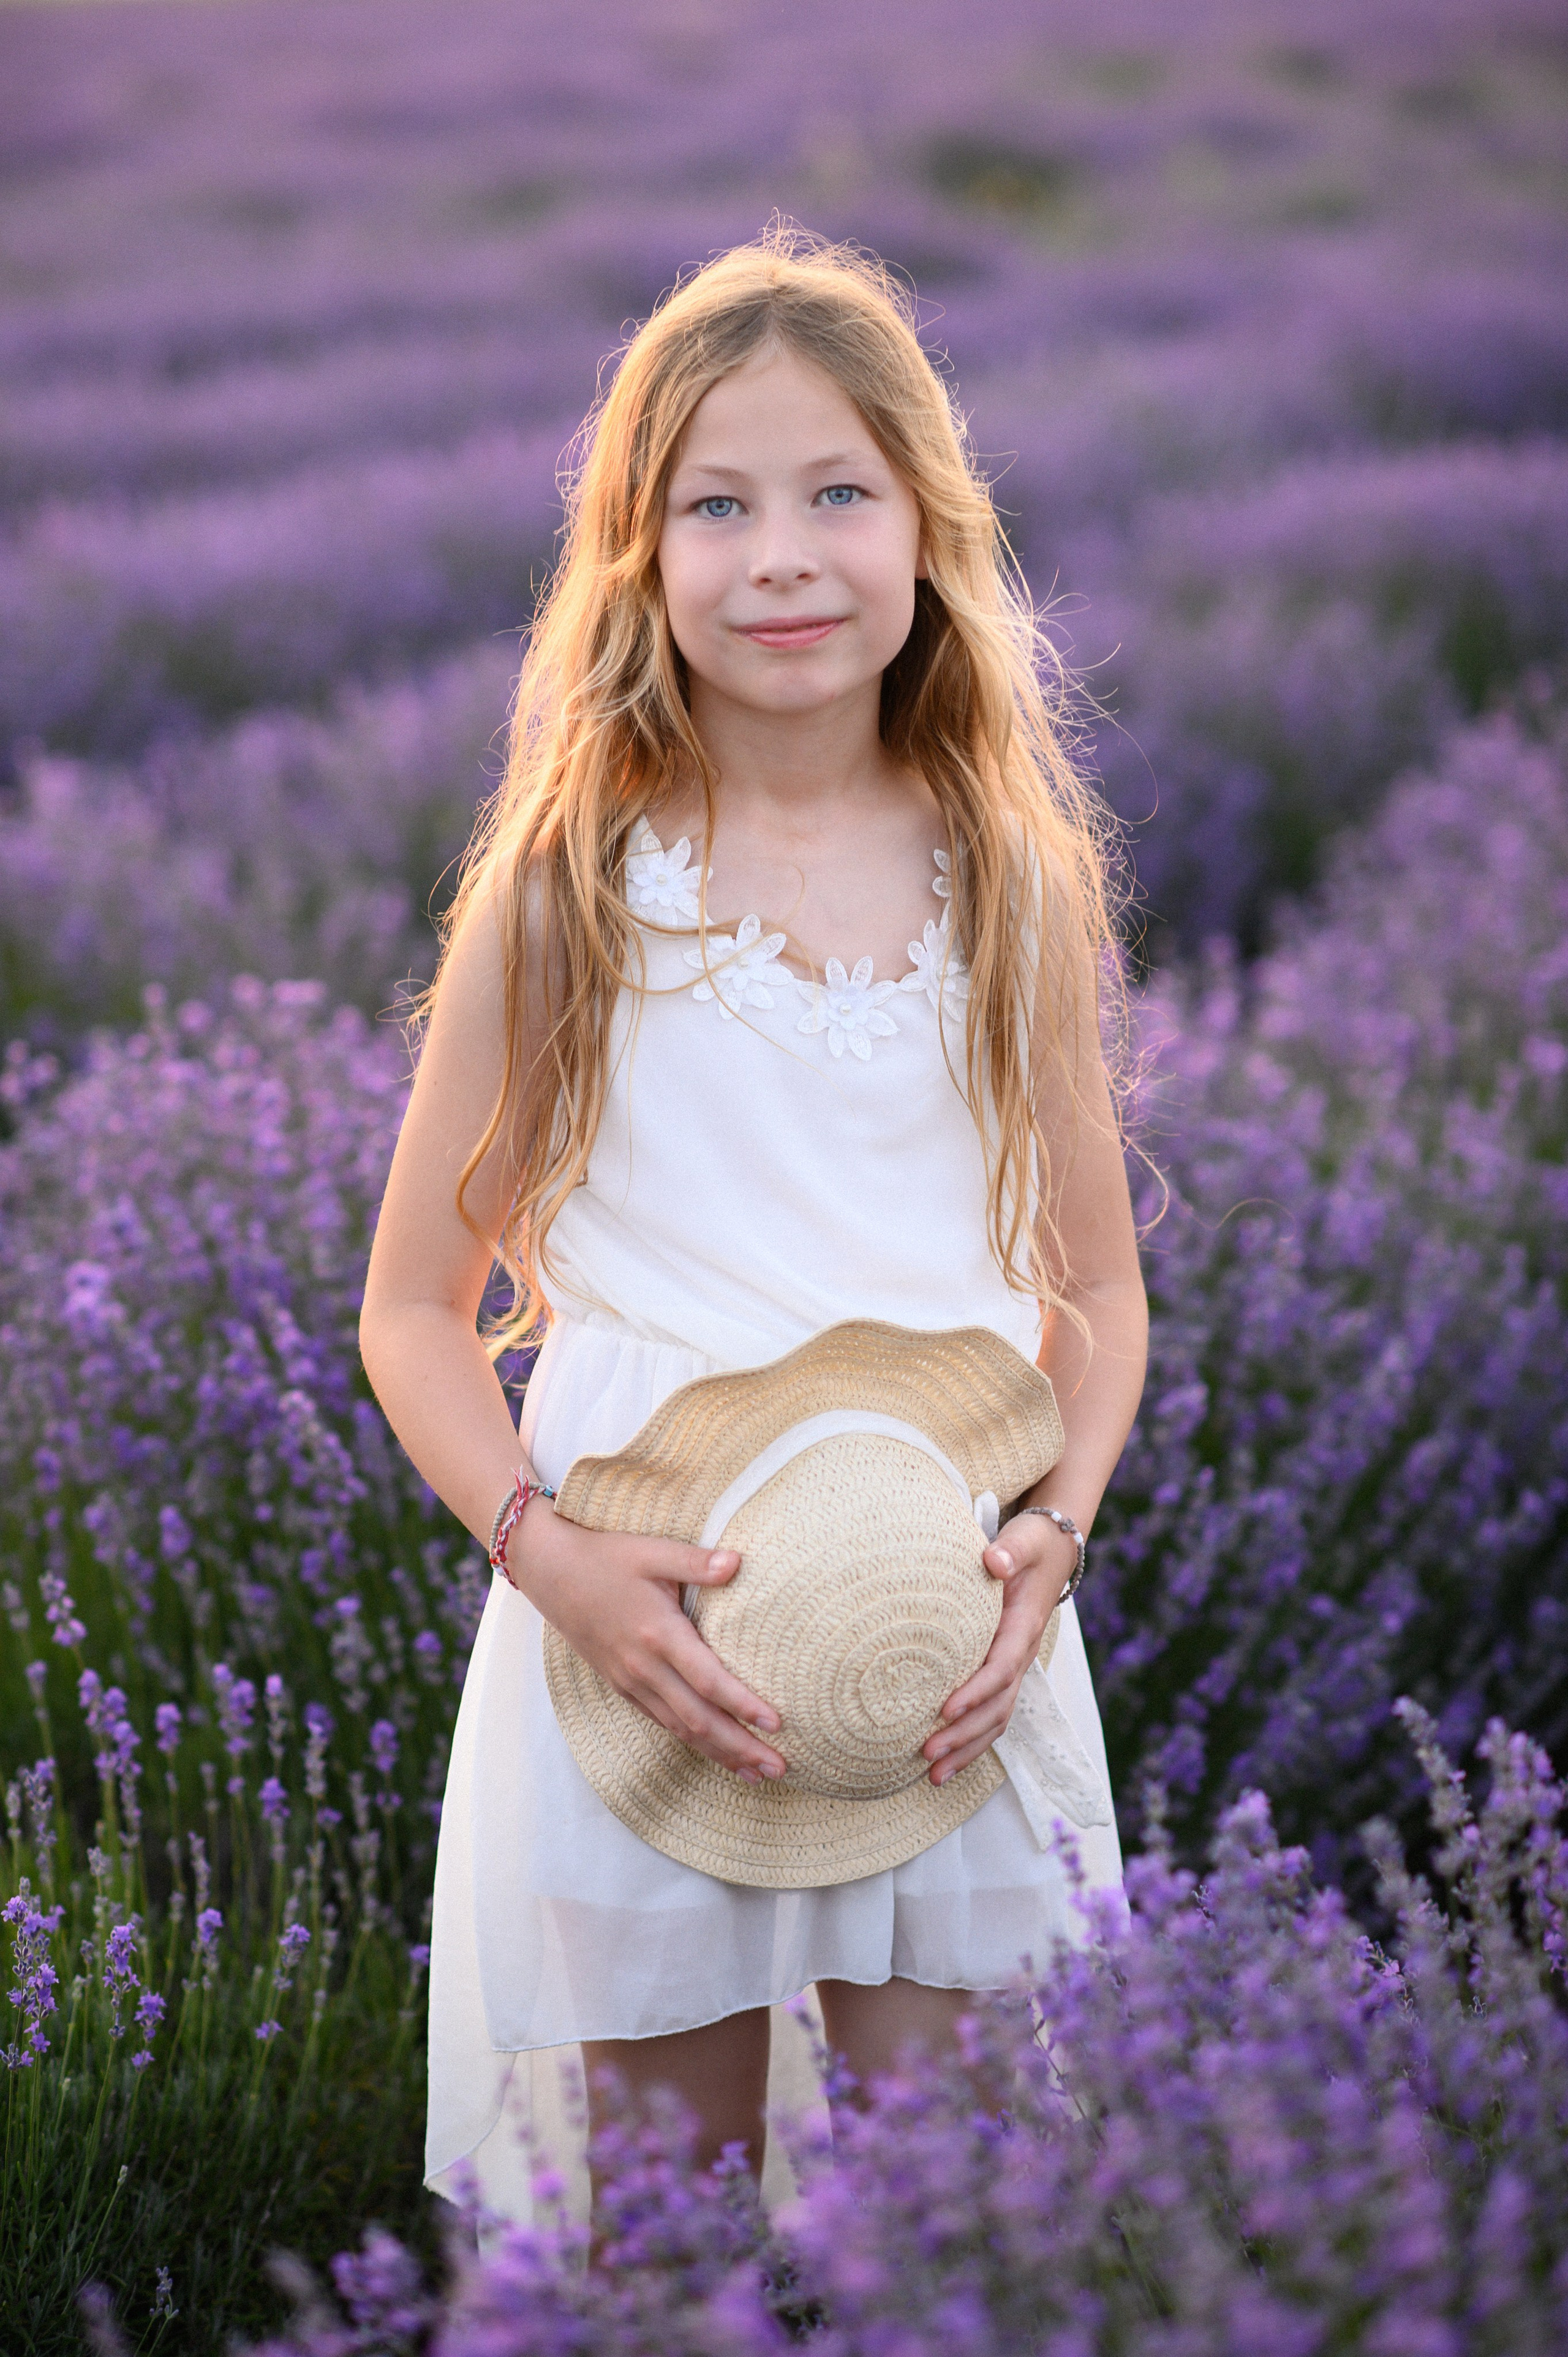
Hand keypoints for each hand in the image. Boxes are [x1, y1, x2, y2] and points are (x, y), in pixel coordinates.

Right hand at [506, 1499, 787, 1783]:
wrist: (550, 1571)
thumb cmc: (604, 1556)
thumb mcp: (651, 1550)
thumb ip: (696, 1561)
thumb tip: (739, 1562)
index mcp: (658, 1633)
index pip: (708, 1679)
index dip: (743, 1704)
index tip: (777, 1723)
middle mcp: (644, 1666)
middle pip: (699, 1718)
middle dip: (741, 1747)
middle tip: (780, 1768)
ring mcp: (630, 1681)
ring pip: (681, 1728)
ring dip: (720, 1753)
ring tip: (756, 1774)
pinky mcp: (621, 1684)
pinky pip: (662, 1722)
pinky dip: (691, 1741)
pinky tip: (713, 1752)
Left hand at [922, 1513, 1076, 1786]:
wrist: (1052, 1551)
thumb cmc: (1033, 1545)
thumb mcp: (1025, 1540)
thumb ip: (1010, 1551)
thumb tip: (992, 1561)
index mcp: (1022, 1627)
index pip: (1000, 1668)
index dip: (975, 1692)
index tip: (943, 1709)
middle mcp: (1020, 1655)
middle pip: (996, 1706)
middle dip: (964, 1734)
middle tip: (927, 1754)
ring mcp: (1014, 1668)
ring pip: (995, 1720)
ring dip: (966, 1750)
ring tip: (932, 1776)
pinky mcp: (1004, 1672)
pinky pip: (991, 1715)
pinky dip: (971, 1743)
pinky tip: (946, 1764)